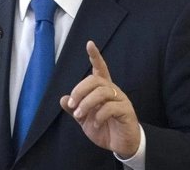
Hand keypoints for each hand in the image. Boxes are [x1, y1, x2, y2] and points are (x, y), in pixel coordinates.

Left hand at [60, 41, 140, 157]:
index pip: (100, 68)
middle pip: (95, 80)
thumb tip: (63, 99)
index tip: (89, 44)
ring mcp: (121, 100)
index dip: (95, 56)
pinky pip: (111, 107)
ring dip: (87, 103)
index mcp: (102, 90)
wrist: (121, 145)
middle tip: (72, 105)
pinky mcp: (126, 111)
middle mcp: (112, 91)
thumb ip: (75, 109)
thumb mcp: (85, 119)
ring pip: (102, 92)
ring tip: (80, 115)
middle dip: (80, 90)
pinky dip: (99, 115)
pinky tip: (96, 123)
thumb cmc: (104, 128)